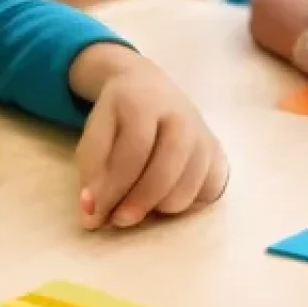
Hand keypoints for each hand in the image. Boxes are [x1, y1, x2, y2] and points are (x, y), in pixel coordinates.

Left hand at [73, 56, 227, 229]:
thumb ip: (91, 171)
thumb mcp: (95, 132)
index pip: (133, 152)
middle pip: (166, 171)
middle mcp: (181, 115)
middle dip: (139, 203)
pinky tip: (162, 196)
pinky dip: (184, 203)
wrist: (148, 86)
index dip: (113, 188)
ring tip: (137, 204)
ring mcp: (204, 134)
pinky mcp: (217, 152)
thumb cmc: (117, 116)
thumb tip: (91, 218)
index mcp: (143, 103)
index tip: (94, 213)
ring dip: (159, 207)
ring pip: (188, 188)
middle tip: (118, 220)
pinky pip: (206, 192)